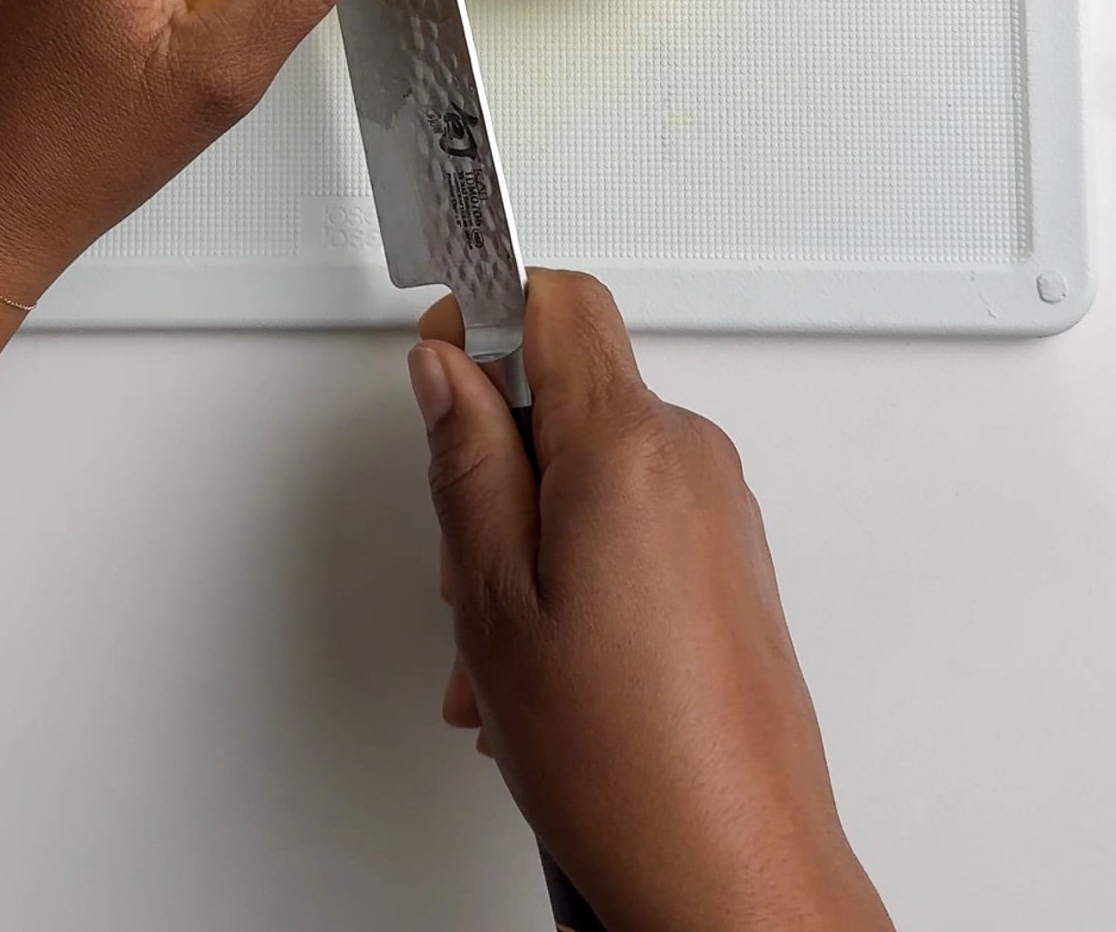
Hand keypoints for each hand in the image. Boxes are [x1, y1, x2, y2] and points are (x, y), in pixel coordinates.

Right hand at [409, 273, 893, 931]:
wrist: (733, 875)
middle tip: (464, 556)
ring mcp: (719, 511)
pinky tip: (548, 655)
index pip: (555, 299)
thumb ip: (465, 461)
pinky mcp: (732, 561)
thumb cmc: (628, 763)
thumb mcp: (493, 598)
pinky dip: (576, 563)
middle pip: (565, 388)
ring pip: (591, 464)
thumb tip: (444, 370)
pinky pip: (632, 517)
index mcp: (628, 447)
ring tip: (503, 642)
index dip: (482, 317)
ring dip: (527, 529)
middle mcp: (690, 459)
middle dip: (494, 457)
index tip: (439, 369)